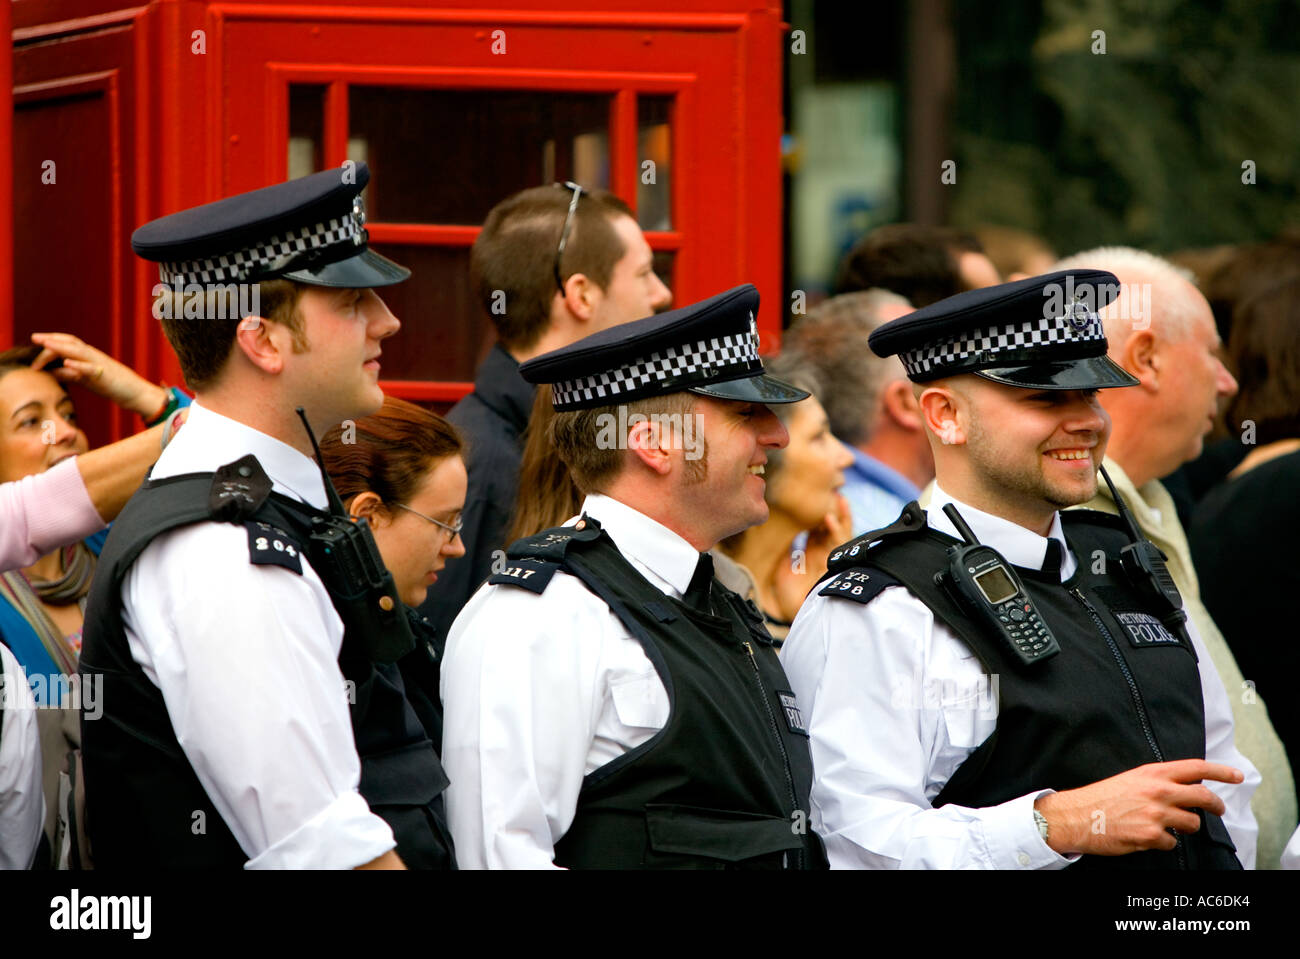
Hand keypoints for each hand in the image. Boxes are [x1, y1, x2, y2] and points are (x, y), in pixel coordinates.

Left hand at [29, 332, 168, 418]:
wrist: (136, 393)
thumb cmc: (111, 386)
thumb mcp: (87, 379)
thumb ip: (69, 374)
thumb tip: (51, 372)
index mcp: (88, 356)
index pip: (68, 343)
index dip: (52, 341)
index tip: (36, 343)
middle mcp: (93, 356)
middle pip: (70, 342)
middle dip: (52, 339)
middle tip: (34, 338)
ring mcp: (99, 364)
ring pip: (78, 351)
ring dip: (60, 347)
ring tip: (45, 344)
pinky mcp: (105, 375)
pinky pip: (90, 368)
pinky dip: (77, 364)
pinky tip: (65, 362)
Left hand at [771, 494, 854, 620]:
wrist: (794, 615)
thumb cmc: (788, 597)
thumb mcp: (783, 568)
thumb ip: (786, 552)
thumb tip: (781, 535)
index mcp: (812, 555)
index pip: (818, 532)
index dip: (819, 517)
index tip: (817, 501)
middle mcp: (824, 555)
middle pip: (833, 529)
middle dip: (835, 512)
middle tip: (834, 493)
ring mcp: (831, 560)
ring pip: (842, 534)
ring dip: (841, 517)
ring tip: (839, 499)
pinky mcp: (834, 565)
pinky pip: (840, 546)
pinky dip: (836, 531)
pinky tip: (829, 519)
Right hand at [1034, 759, 1242, 855]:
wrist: (1077, 816)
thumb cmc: (1102, 797)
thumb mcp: (1131, 779)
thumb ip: (1158, 781)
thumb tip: (1183, 789)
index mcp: (1153, 773)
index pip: (1196, 768)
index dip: (1221, 771)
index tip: (1236, 775)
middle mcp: (1158, 791)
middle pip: (1204, 798)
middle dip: (1216, 806)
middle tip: (1218, 809)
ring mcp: (1156, 814)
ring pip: (1192, 824)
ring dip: (1184, 826)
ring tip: (1166, 825)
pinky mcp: (1151, 836)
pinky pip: (1172, 842)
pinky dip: (1163, 842)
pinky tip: (1147, 836)